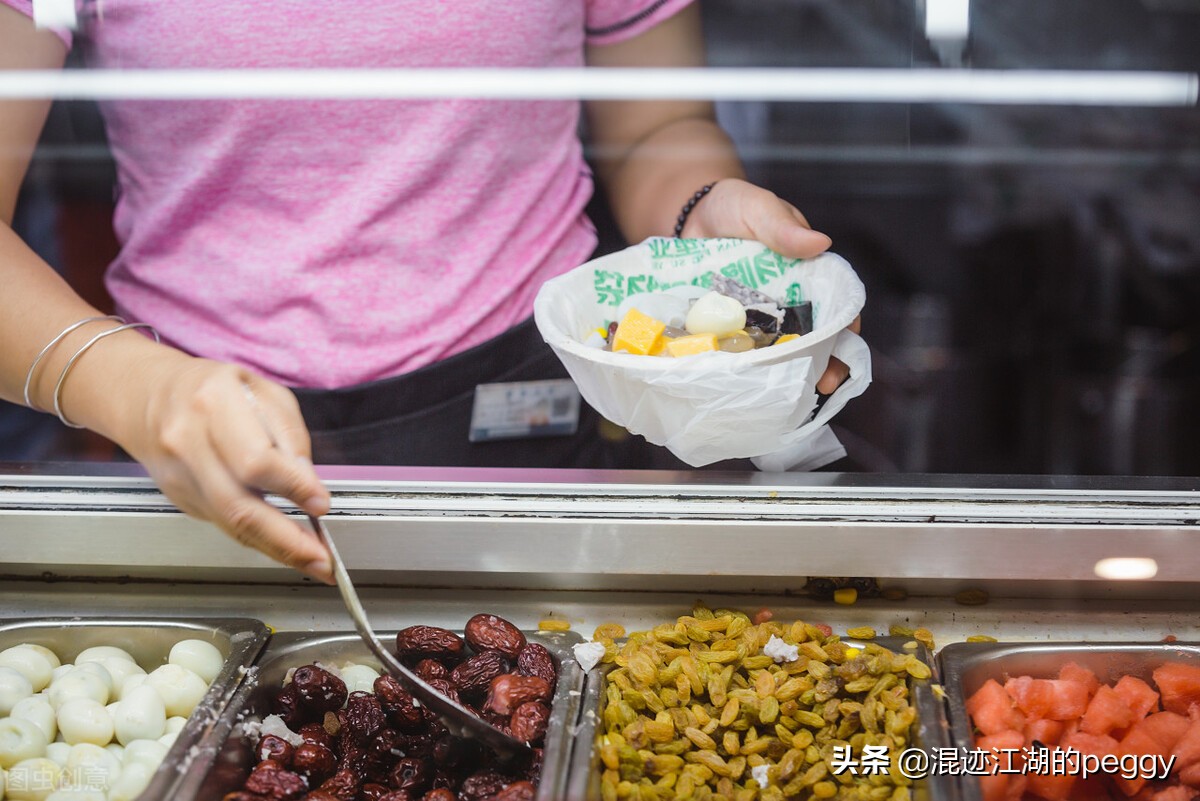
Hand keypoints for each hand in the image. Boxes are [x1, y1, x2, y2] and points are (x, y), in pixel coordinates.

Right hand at [117, 354, 333, 581]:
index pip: (256, 460)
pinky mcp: (181, 499)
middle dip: (286, 539)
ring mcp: (180, 476)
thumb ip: (289, 434)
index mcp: (213, 404)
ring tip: (311, 561)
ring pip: (231, 524)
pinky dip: (258, 539)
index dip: (293, 487)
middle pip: (239, 505)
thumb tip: (309, 482)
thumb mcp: (263, 391)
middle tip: (321, 559)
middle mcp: (189, 443)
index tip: (321, 504)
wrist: (149, 396)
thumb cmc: (214, 388)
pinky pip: (224, 524)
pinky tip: (284, 547)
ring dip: (276, 549)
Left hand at [683, 178, 858, 391]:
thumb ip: (782, 227)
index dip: (845, 331)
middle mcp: (787, 301)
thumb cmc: (732, 206)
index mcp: (807, 275)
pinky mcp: (727, 325)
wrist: (687, 215)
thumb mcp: (758, 208)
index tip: (844, 352)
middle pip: (813, 339)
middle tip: (820, 385)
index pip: (836, 306)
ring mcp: (756, 317)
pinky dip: (742, 367)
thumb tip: (820, 242)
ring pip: (777, 351)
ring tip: (783, 392)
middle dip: (821, 364)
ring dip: (783, 373)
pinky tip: (741, 382)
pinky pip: (739, 349)